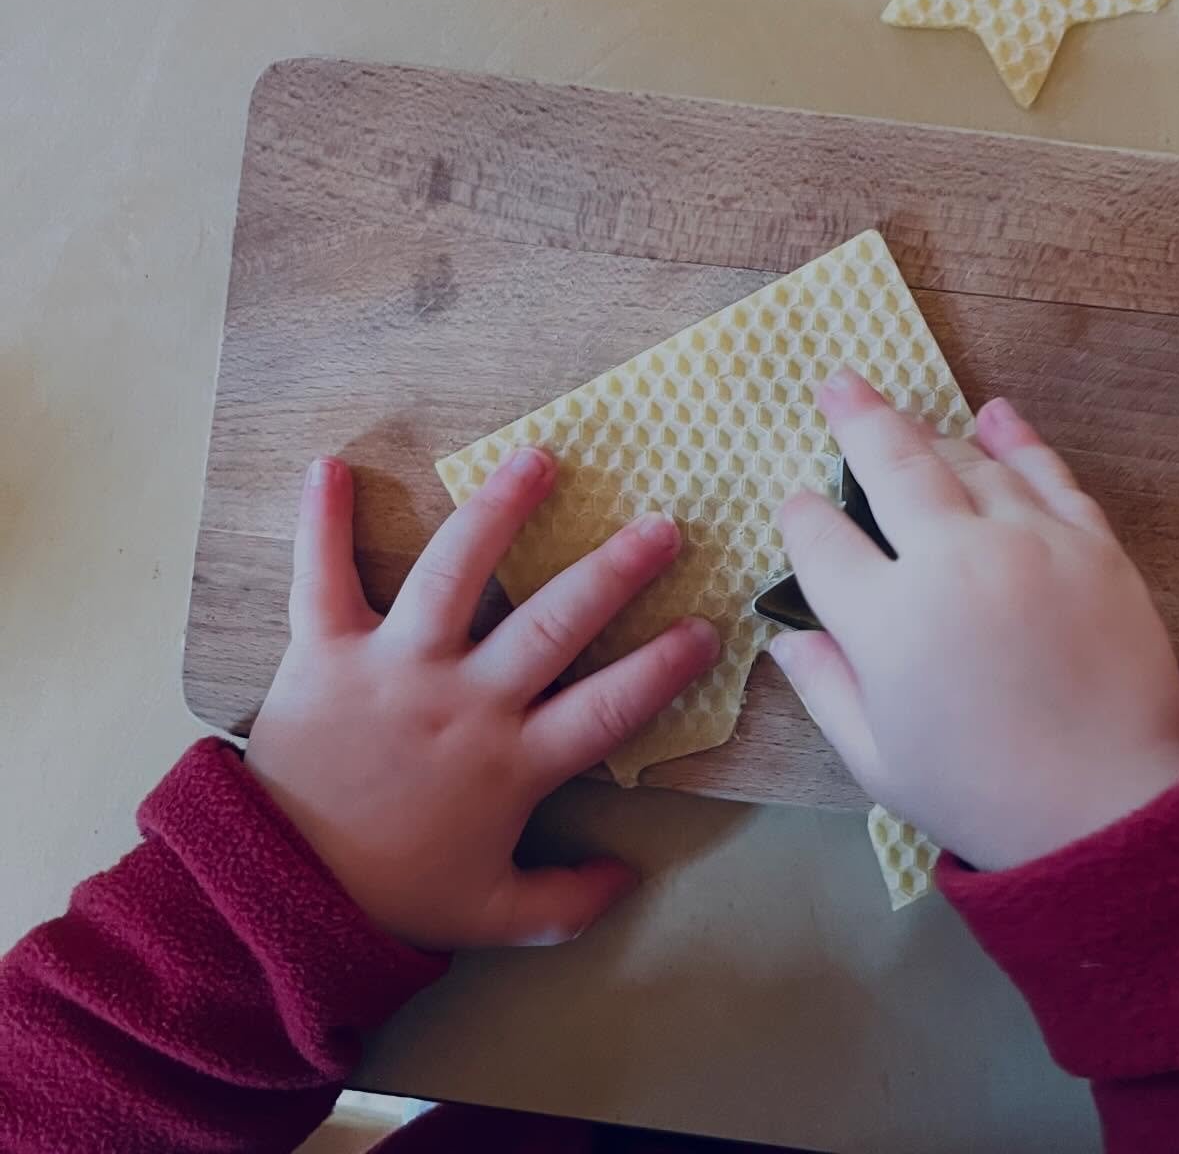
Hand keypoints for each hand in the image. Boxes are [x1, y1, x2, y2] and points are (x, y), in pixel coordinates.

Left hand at [246, 450, 718, 949]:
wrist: (278, 895)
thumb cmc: (392, 896)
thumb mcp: (492, 913)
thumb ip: (568, 902)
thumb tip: (631, 878)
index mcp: (511, 762)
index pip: (608, 707)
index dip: (663, 669)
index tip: (707, 630)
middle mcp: (464, 701)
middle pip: (554, 623)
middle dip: (614, 571)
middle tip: (662, 527)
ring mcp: (395, 667)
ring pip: (453, 573)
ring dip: (497, 510)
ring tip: (537, 458)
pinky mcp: (326, 652)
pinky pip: (321, 577)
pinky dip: (322, 522)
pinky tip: (330, 466)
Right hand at [769, 371, 1178, 869]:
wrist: (1118, 809)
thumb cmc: (982, 794)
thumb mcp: (877, 760)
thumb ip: (824, 688)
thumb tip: (784, 636)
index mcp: (887, 620)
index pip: (821, 541)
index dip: (801, 517)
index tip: (798, 508)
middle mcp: (952, 561)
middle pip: (891, 466)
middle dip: (855, 420)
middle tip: (836, 385)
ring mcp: (1028, 543)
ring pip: (966, 461)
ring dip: (927, 433)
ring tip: (902, 416)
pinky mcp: (1090, 544)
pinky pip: (1047, 472)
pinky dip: (1017, 437)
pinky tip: (993, 413)